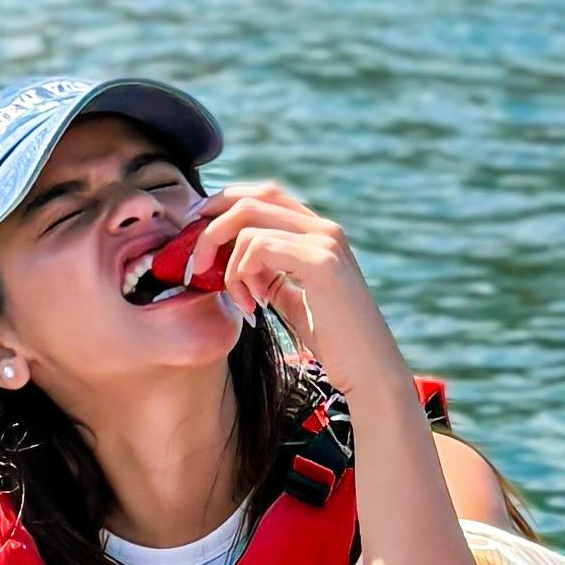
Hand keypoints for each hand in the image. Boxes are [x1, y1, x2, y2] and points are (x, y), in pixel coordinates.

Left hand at [186, 182, 405, 402]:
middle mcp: (324, 228)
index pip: (264, 195)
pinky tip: (254, 304)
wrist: (367, 369)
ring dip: (229, 264)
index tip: (196, 232)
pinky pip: (257, 246)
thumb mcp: (291, 298)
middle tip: (197, 263)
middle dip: (212, 226)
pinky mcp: (320, 261)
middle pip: (251, 198)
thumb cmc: (331, 340)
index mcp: (319, 233)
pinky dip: (242, 274)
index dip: (223, 205)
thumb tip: (235, 259)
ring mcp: (325, 241)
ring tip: (243, 300)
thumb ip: (268, 273)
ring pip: (247, 223)